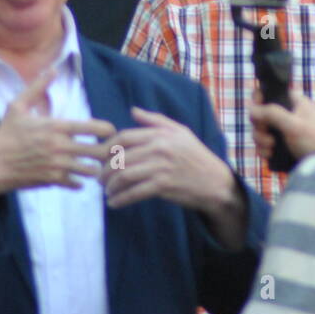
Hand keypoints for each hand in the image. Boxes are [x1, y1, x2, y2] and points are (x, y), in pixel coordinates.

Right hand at [0, 68, 115, 195]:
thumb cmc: (5, 134)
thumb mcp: (17, 106)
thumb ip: (37, 87)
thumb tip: (52, 70)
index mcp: (55, 127)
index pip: (93, 128)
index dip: (107, 129)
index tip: (109, 131)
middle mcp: (60, 147)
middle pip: (98, 152)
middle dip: (107, 151)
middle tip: (108, 150)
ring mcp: (57, 166)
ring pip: (91, 170)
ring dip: (95, 167)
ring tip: (94, 164)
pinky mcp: (52, 181)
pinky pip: (76, 184)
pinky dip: (79, 181)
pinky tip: (76, 176)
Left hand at [102, 108, 235, 213]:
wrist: (215, 181)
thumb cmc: (196, 155)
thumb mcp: (180, 131)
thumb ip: (155, 120)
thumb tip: (133, 110)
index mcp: (160, 134)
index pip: (124, 137)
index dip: (107, 147)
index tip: (101, 157)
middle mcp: (159, 148)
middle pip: (120, 157)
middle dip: (105, 170)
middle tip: (99, 178)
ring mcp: (161, 167)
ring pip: (124, 175)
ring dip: (110, 186)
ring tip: (106, 191)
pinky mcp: (163, 186)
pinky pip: (135, 192)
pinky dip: (121, 199)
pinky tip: (114, 203)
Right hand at [249, 90, 314, 164]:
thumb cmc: (313, 141)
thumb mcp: (293, 124)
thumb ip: (272, 113)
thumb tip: (252, 109)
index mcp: (292, 102)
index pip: (268, 93)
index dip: (258, 101)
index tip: (257, 112)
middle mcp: (286, 113)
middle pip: (260, 114)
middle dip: (260, 128)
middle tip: (269, 136)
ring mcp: (282, 130)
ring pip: (259, 131)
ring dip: (261, 140)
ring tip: (271, 147)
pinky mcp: (279, 144)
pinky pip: (263, 144)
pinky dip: (264, 149)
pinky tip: (271, 154)